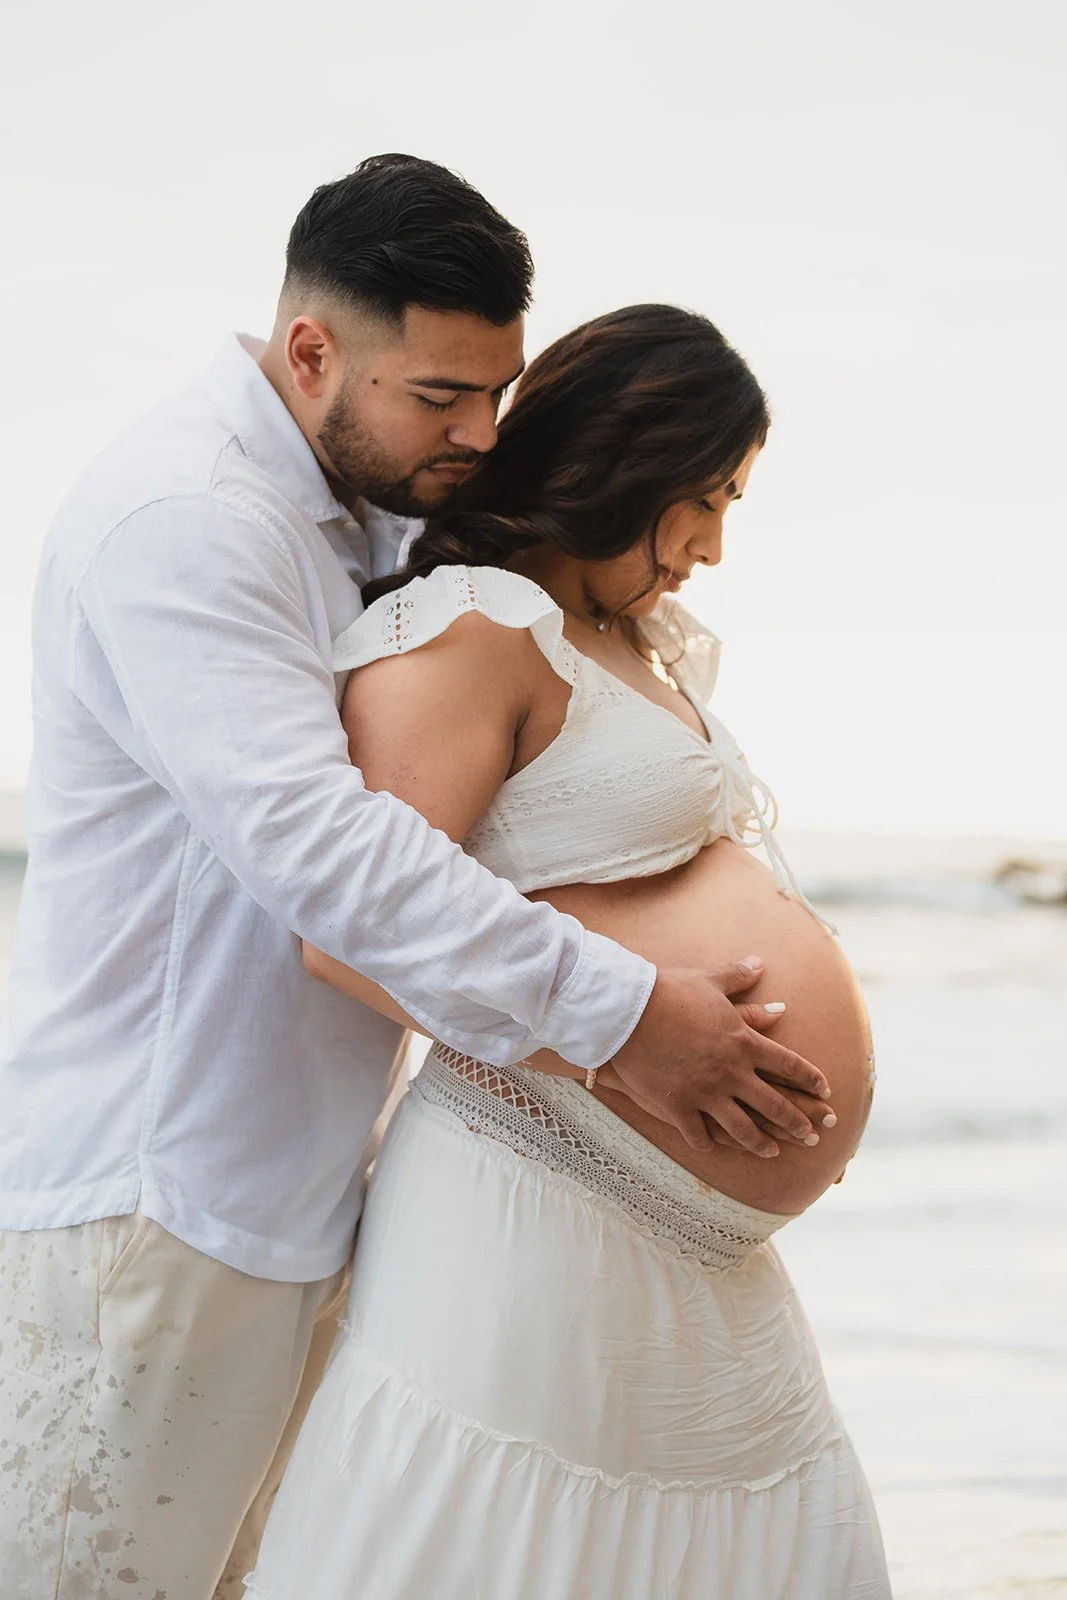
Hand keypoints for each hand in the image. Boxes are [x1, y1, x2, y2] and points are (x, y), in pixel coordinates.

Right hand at [611, 959, 830, 1156]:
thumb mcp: (709, 981)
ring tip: (773, 1152)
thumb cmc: (670, 991)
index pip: (789, 1065)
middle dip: (798, 1122)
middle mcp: (732, 1072)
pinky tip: (714, 1148)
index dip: (810, 1079)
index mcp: (744, 1042)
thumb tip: (759, 963)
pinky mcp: (679, 1105)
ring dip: (761, 1143)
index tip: (824, 1090)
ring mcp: (706, 1092)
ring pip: (743, 1128)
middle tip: (813, 1137)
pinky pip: (699, 1133)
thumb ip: (738, 977)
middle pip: (774, 1104)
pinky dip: (708, 1143)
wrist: (629, 1010)